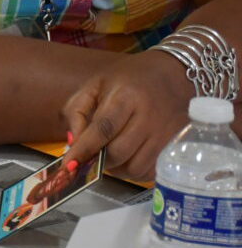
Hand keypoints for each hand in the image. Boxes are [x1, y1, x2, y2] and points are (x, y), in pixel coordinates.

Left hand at [63, 50, 192, 180]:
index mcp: (126, 96)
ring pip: (135, 167)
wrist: (173, 75)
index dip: (84, 149)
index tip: (69, 165)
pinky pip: (151, 172)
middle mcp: (149, 116)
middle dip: (100, 159)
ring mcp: (165, 132)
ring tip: (111, 157)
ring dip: (117, 169)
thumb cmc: (129, 80)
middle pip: (118, 152)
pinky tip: (128, 159)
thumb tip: (73, 142)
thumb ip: (76, 110)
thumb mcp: (96, 85)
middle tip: (93, 155)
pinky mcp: (176, 145)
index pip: (103, 129)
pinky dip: (135, 172)